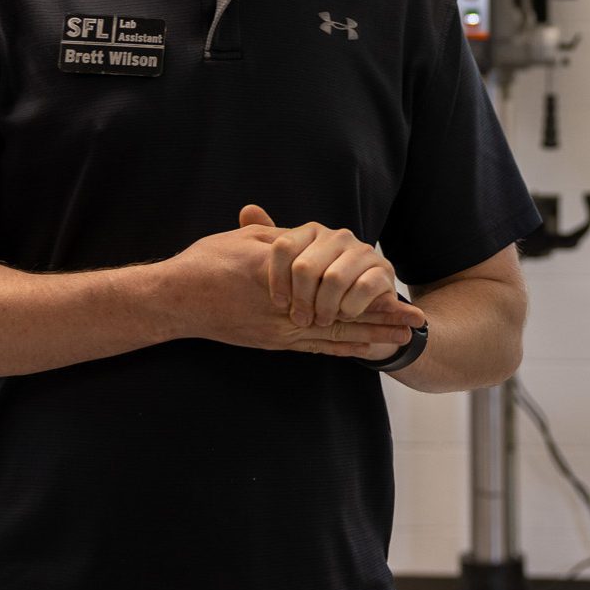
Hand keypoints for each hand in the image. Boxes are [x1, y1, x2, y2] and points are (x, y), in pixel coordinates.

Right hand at [164, 209, 415, 358]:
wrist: (174, 299)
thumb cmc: (204, 263)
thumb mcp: (245, 240)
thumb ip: (278, 238)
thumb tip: (304, 238)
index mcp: (283, 275)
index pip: (334, 281)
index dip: (367, 288)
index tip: (398, 290)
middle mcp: (286, 307)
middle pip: (343, 314)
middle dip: (381, 317)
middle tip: (416, 320)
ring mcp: (279, 329)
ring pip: (332, 335)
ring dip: (368, 336)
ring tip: (401, 339)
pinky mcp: (271, 342)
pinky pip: (311, 348)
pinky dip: (339, 349)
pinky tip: (360, 351)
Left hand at [242, 205, 425, 333]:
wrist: (363, 299)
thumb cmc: (320, 284)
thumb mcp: (293, 266)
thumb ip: (269, 242)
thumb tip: (246, 210)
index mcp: (311, 231)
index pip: (284, 247)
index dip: (277, 280)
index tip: (278, 303)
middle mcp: (336, 236)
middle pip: (305, 267)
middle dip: (301, 300)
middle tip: (301, 319)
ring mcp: (361, 251)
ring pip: (334, 280)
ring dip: (325, 308)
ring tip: (322, 319)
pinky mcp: (382, 269)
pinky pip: (362, 289)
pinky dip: (349, 308)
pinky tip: (344, 314)